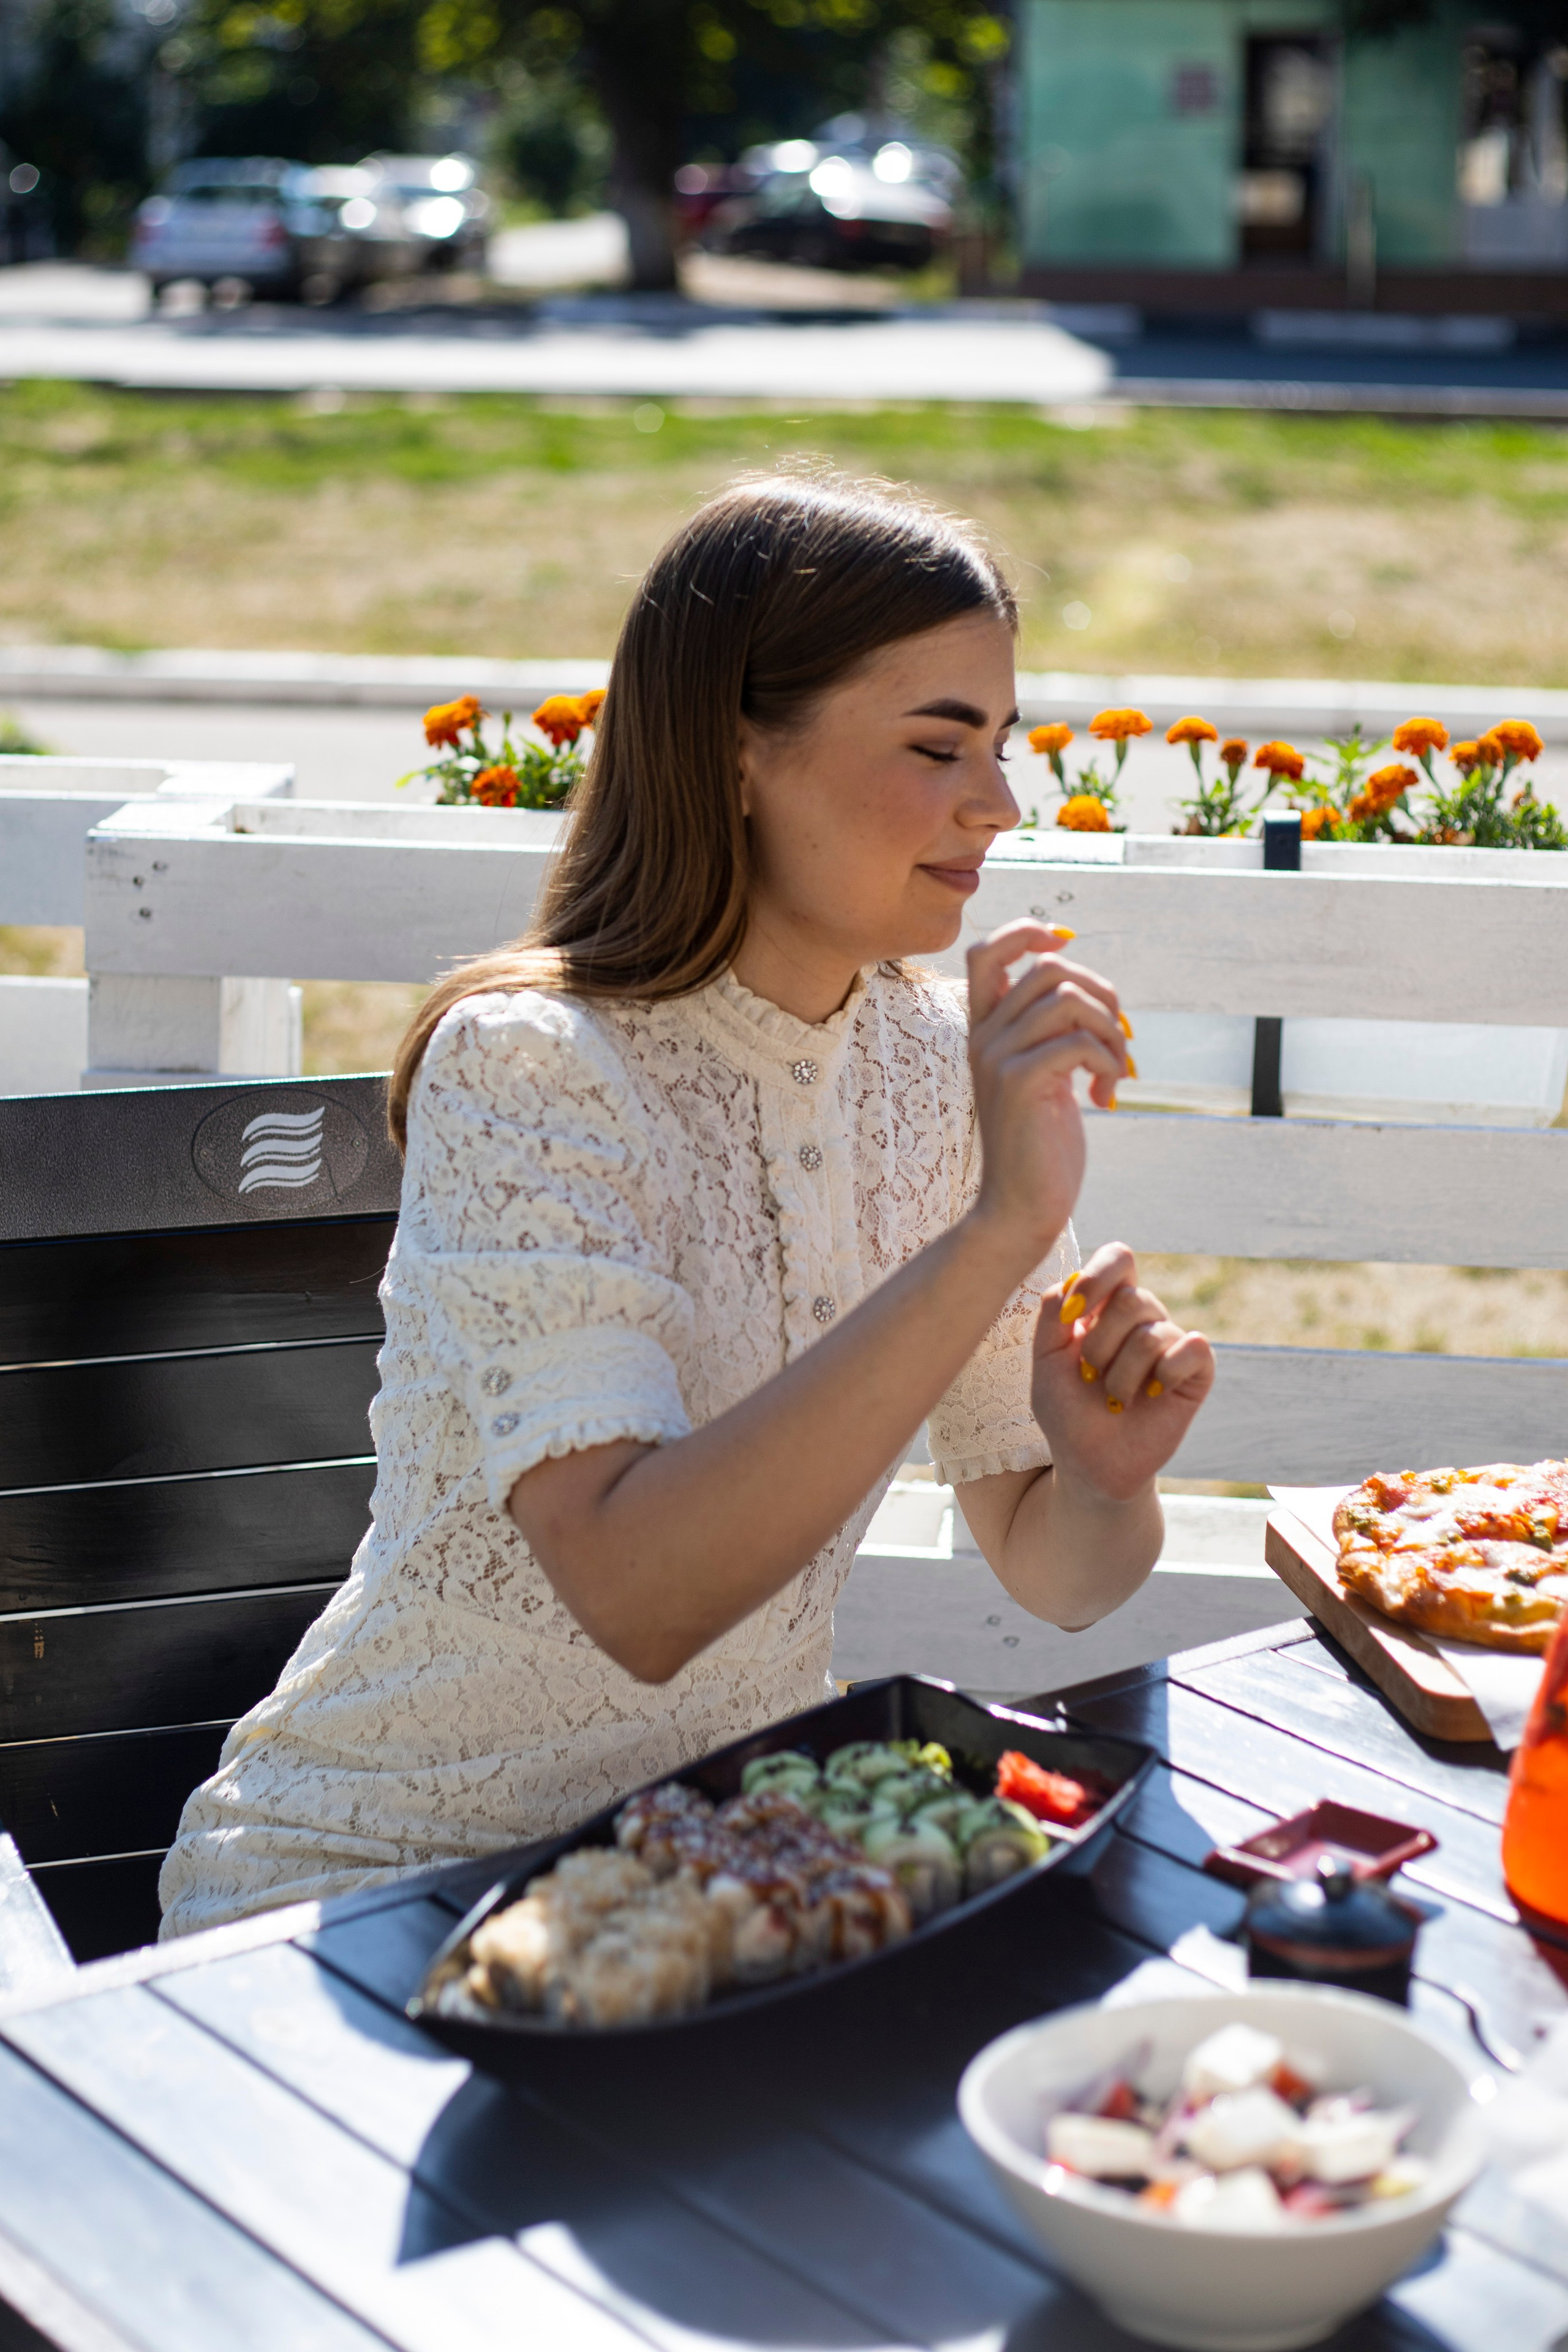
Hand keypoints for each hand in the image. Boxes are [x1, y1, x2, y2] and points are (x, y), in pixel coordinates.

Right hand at [966, 919, 1130, 1268]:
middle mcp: (983, 1037)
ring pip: (1069, 1000)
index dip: (1029, 933)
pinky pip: (1079, 1042)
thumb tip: (1093, 992)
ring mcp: (997, 1057)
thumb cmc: (1042, 1146)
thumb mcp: (1044, 1076)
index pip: (988, 952)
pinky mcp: (1019, 1082)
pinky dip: (1109, 1064)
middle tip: (1119, 1040)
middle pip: (1050, 968)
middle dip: (1102, 994)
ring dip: (1110, 1032)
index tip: (1067, 944)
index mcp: (985, 1031)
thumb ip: (1052, 1033)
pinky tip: (1106, 1097)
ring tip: (1116, 1071)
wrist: (1022, 1207)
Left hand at [1031, 1243, 1214, 1503]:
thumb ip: (1052, 1316)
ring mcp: (1171, 1341)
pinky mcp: (1196, 1370)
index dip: (1099, 1276)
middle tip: (1090, 1375)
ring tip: (1115, 1398)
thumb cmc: (1066, 1410)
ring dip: (1122, 1375)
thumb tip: (1072, 1280)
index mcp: (1105, 1304)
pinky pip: (1193, 1348)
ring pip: (1153, 1332)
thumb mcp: (1045, 1362)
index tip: (1073, 1315)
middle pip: (1132, 1298)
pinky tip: (1152, 1395)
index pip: (1118, 1259)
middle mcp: (1142, 1316)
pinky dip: (1164, 1374)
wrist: (1090, 1463)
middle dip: (1100, 1345)